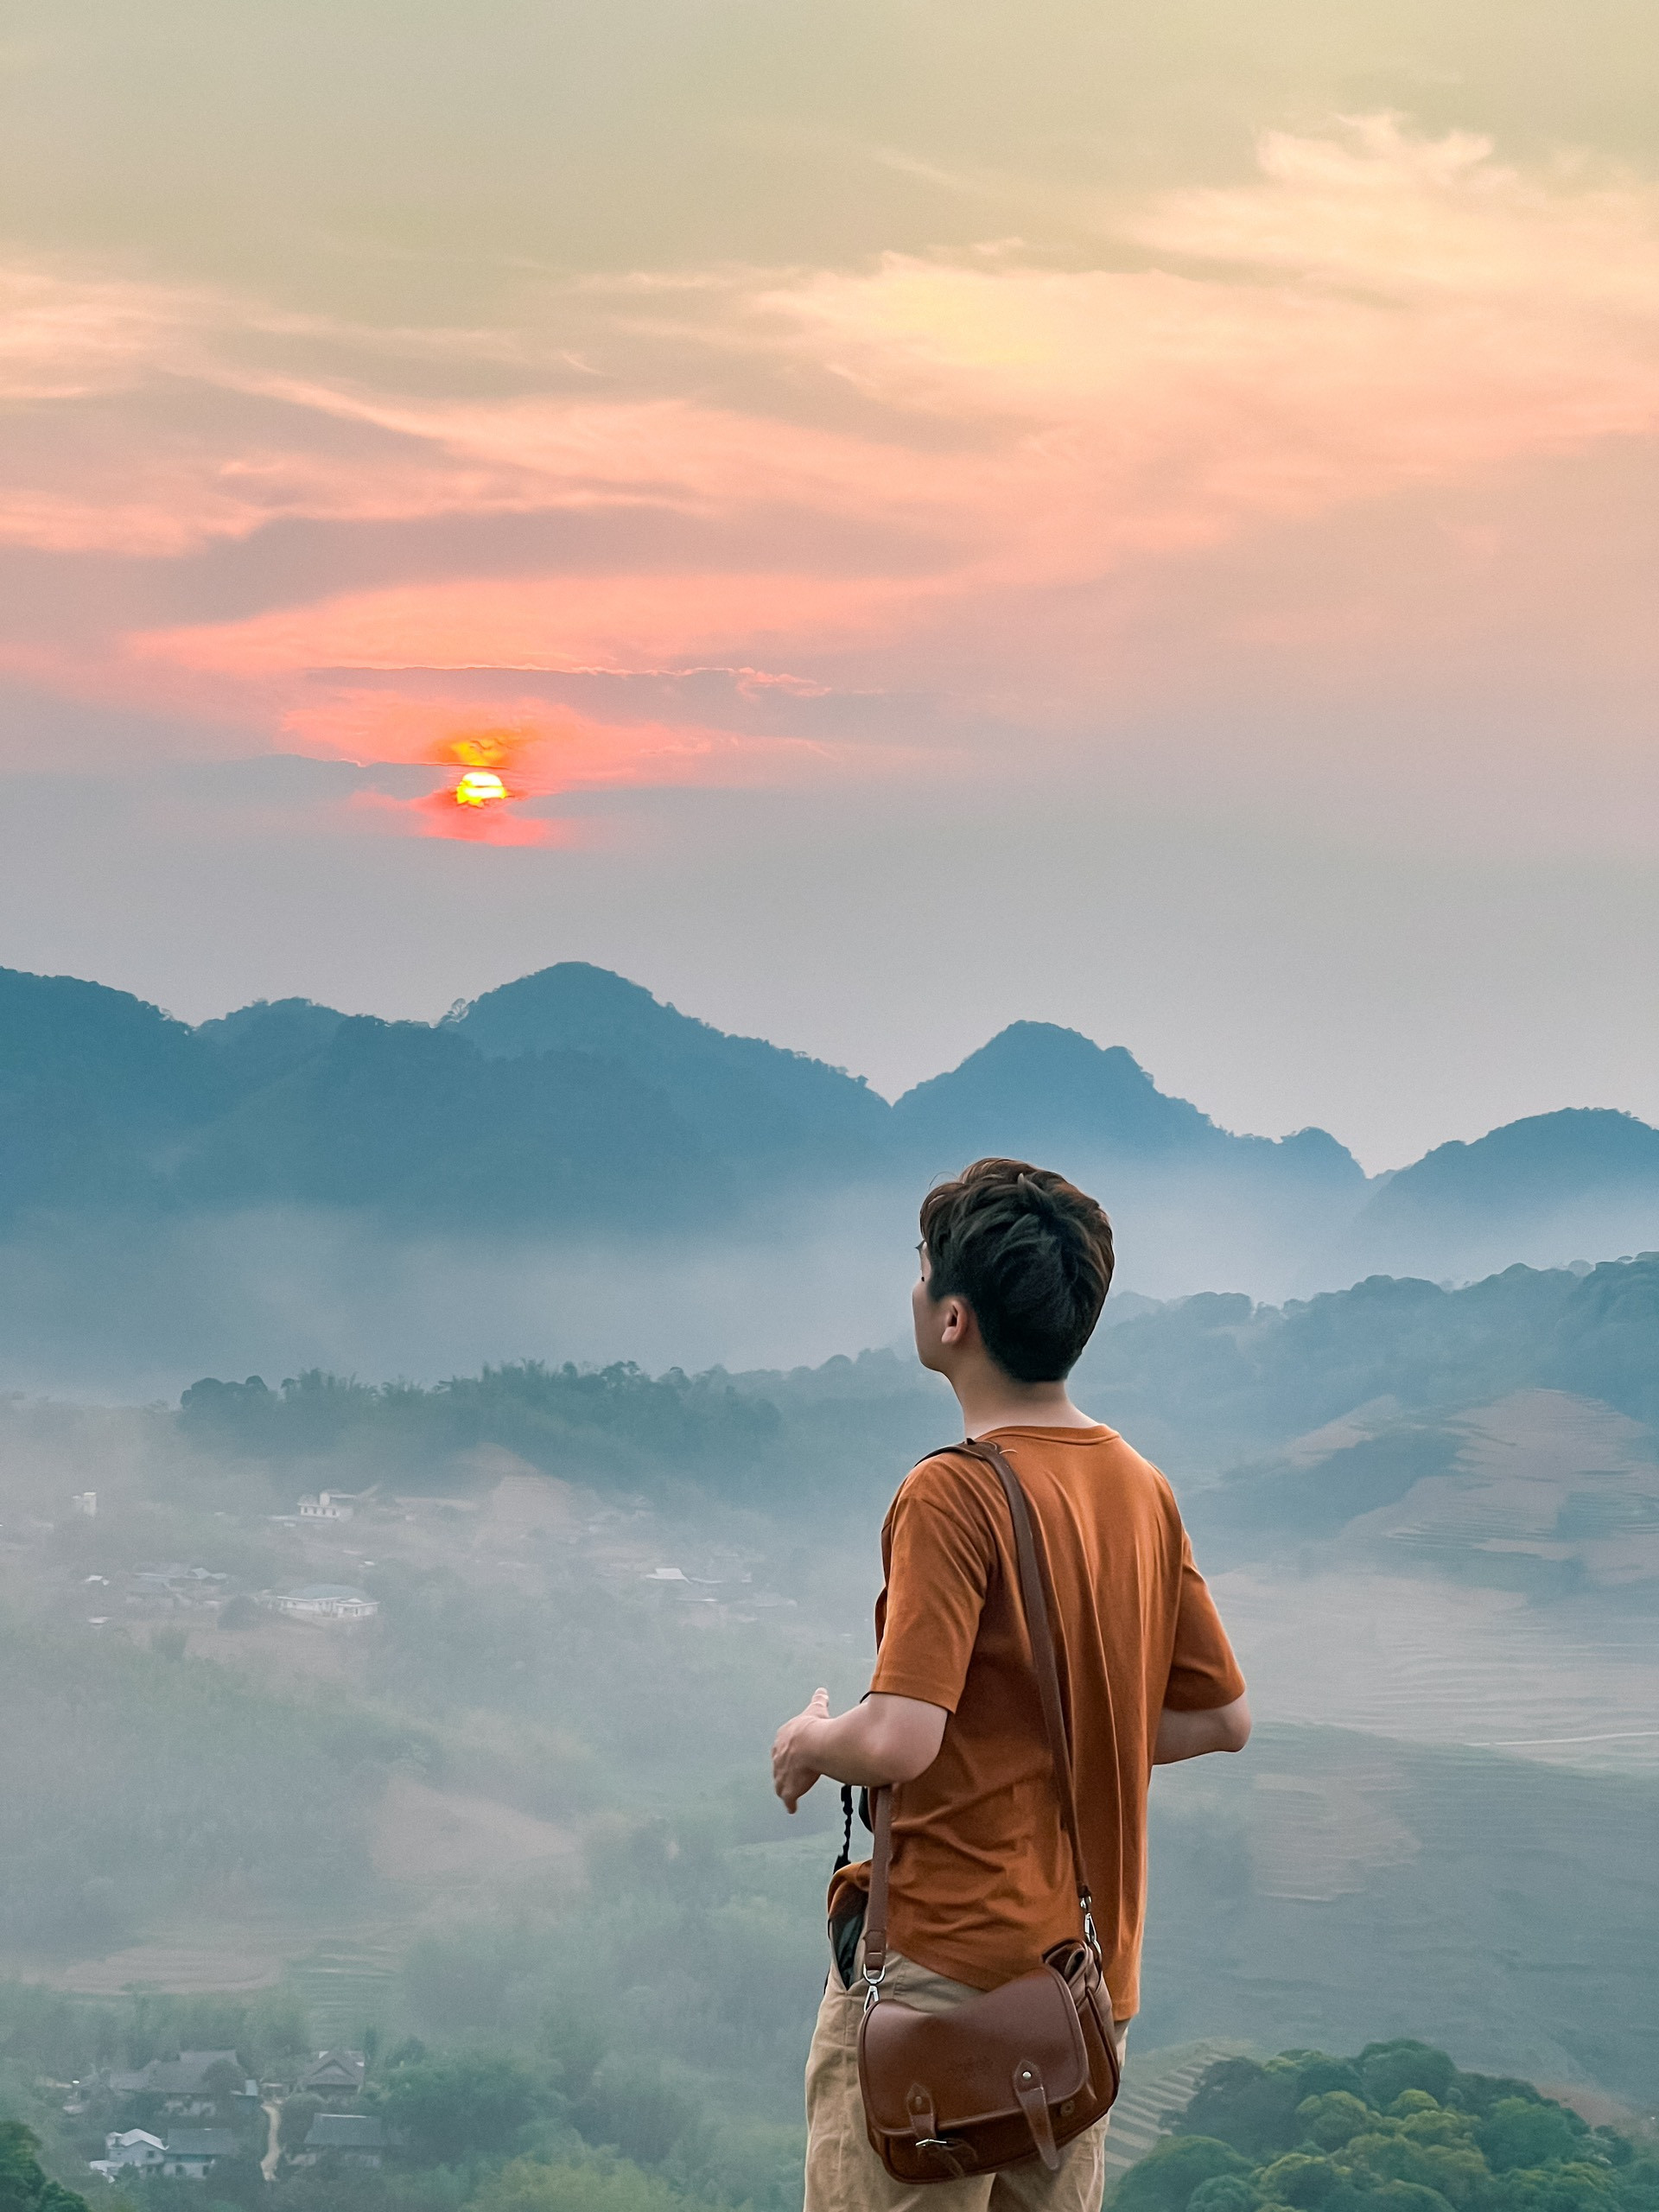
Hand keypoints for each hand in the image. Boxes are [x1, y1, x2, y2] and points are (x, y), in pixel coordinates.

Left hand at [771, 1686, 830, 1812]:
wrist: (813, 1744)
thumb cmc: (814, 1726)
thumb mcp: (815, 1710)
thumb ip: (818, 1700)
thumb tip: (822, 1690)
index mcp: (783, 1738)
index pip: (783, 1746)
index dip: (790, 1751)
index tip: (795, 1755)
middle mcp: (778, 1757)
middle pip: (779, 1766)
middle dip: (784, 1769)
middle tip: (792, 1774)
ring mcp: (781, 1774)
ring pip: (780, 1783)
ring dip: (785, 1787)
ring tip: (788, 1794)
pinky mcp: (788, 1789)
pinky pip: (788, 1799)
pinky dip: (790, 1803)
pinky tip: (792, 1808)